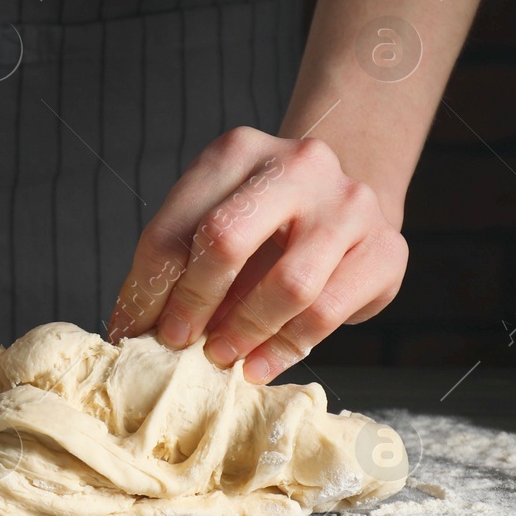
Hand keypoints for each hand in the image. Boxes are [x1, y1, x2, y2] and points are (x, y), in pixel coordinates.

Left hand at [107, 127, 406, 383]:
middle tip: (175, 342)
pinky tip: (259, 364)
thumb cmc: (265, 221)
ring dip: (243, 331)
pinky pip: (328, 311)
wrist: (344, 204)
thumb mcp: (216, 219)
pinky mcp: (385, 247)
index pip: (175, 225)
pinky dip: (285, 347)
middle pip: (227, 240)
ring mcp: (348, 204)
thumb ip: (180, 261)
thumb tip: (132, 328)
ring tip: (219, 357)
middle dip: (192, 302)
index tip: (130, 330)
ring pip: (288, 284)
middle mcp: (297, 165)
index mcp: (237, 151)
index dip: (146, 287)